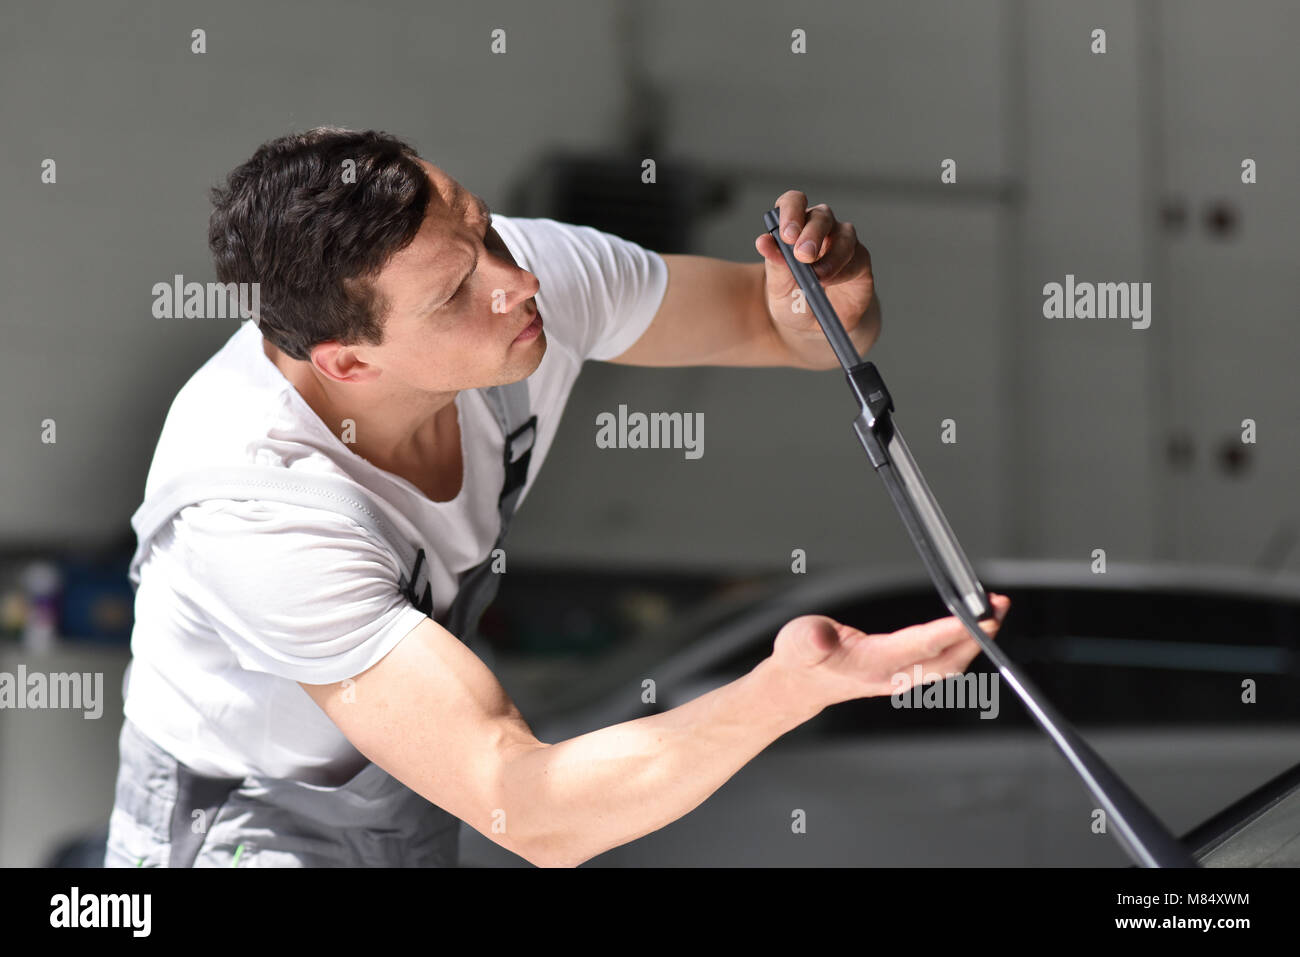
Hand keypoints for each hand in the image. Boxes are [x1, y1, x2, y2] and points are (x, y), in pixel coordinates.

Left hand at [754, 189, 877, 341]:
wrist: (814, 327)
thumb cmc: (794, 299)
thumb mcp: (778, 285)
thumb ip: (775, 263)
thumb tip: (763, 241)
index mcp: (796, 226)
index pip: (794, 202)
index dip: (791, 211)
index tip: (787, 234)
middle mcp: (822, 229)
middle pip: (821, 216)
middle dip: (812, 234)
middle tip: (802, 255)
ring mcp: (843, 243)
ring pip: (844, 234)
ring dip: (830, 255)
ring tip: (816, 277)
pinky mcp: (860, 262)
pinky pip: (856, 258)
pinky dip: (842, 270)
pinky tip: (829, 282)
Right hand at [767, 594, 1010, 709]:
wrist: (799, 684)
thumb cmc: (801, 660)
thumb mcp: (796, 642)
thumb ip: (808, 639)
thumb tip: (818, 637)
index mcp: (871, 665)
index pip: (921, 648)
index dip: (951, 632)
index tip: (977, 617)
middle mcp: (893, 675)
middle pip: (947, 660)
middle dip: (977, 636)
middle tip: (997, 606)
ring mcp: (902, 676)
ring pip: (950, 663)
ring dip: (975, 639)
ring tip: (993, 610)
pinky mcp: (906, 671)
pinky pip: (943, 659)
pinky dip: (963, 641)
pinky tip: (971, 624)